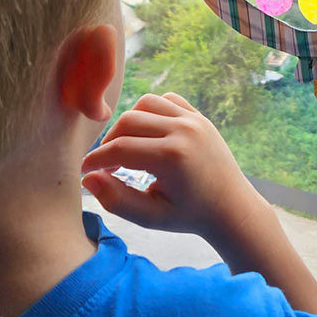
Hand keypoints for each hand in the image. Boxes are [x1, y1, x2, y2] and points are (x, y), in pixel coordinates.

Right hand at [80, 93, 265, 242]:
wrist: (230, 207)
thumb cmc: (189, 215)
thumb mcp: (150, 216)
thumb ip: (116, 199)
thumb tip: (88, 177)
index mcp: (172, 157)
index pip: (119, 149)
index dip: (95, 160)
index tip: (85, 171)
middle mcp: (184, 131)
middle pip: (128, 122)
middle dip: (109, 143)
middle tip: (107, 167)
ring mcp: (194, 119)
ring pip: (145, 104)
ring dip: (129, 124)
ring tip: (126, 149)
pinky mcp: (199, 116)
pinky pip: (167, 100)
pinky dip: (151, 111)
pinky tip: (149, 135)